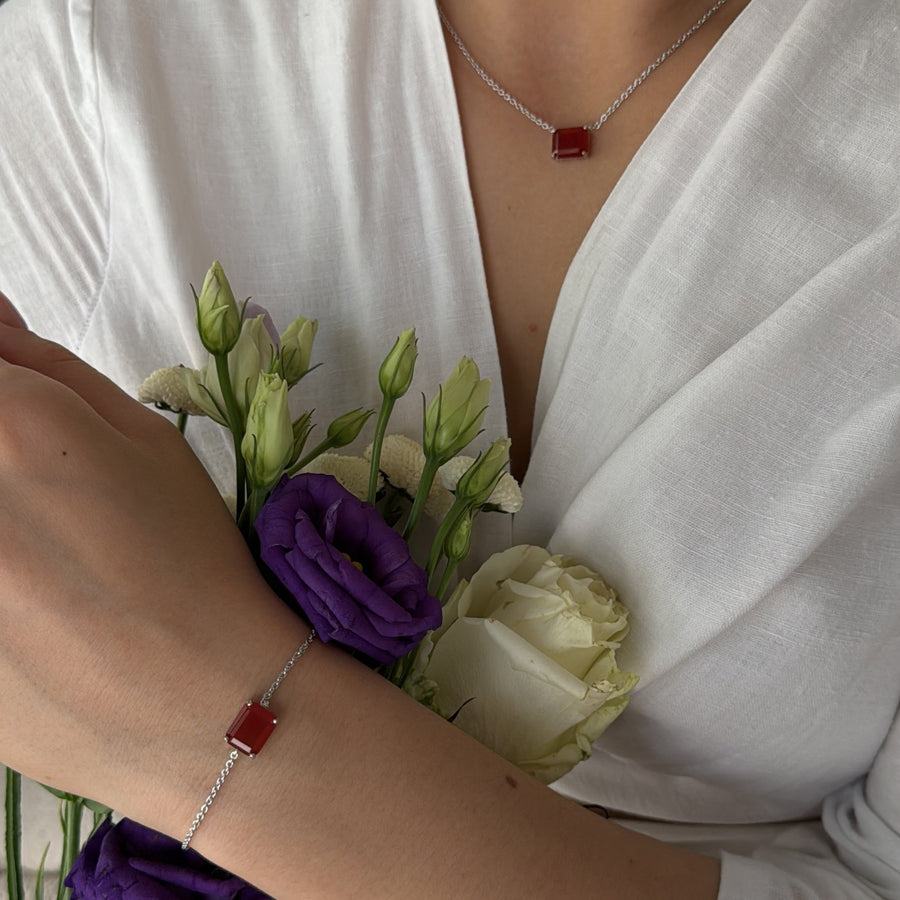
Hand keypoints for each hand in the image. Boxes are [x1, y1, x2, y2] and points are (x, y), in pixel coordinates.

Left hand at [0, 291, 306, 824]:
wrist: (200, 704)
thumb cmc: (191, 558)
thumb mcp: (147, 443)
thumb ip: (48, 370)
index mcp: (7, 431)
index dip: (2, 391)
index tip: (22, 416)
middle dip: (4, 460)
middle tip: (51, 503)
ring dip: (10, 530)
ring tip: (42, 562)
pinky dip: (1, 586)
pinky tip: (30, 610)